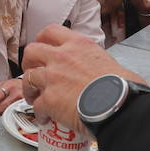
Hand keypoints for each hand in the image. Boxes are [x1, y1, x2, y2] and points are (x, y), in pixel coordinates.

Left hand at [21, 25, 145, 131]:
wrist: (118, 105)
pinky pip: (36, 105)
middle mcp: (61, 57)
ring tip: (35, 98)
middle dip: (29, 62)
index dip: (41, 40)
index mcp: (78, 45)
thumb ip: (98, 62)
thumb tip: (105, 73)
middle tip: (33, 71)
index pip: (50, 31)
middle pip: (31, 51)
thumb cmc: (122, 87)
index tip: (42, 48)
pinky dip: (39, 113)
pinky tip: (46, 118)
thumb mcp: (111, 62)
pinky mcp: (49, 99)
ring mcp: (52, 77)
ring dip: (29, 89)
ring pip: (27, 78)